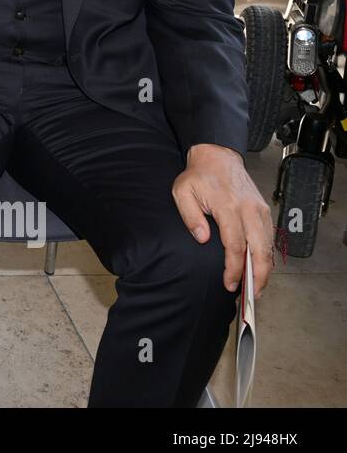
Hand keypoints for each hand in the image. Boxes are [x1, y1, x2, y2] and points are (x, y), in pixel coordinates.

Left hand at [172, 144, 273, 296]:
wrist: (218, 156)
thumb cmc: (198, 176)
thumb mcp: (183, 192)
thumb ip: (190, 216)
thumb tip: (203, 239)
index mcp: (228, 206)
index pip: (234, 245)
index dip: (234, 268)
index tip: (229, 284)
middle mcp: (249, 210)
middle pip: (259, 250)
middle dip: (257, 276)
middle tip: (250, 296)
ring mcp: (260, 210)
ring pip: (268, 246)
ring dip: (265, 269)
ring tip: (256, 288)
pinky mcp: (264, 211)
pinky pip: (269, 238)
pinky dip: (266, 256)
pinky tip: (259, 269)